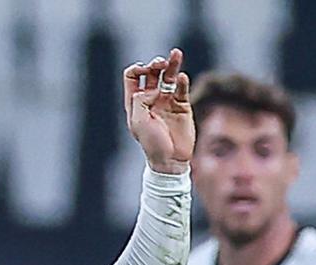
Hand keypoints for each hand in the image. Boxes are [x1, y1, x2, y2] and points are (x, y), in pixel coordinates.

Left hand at [123, 48, 192, 172]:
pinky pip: (181, 89)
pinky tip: (181, 77)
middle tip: (160, 63)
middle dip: (155, 64)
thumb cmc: (151, 144)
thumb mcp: (138, 122)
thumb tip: (152, 88)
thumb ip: (141, 100)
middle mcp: (151, 98)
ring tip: (176, 53)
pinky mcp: (182, 106)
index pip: (133, 76)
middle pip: (152, 73)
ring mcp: (167, 101)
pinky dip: (182, 81)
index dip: (138, 69)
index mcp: (135, 101)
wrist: (171, 160)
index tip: (145, 72)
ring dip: (171, 64)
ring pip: (168, 77)